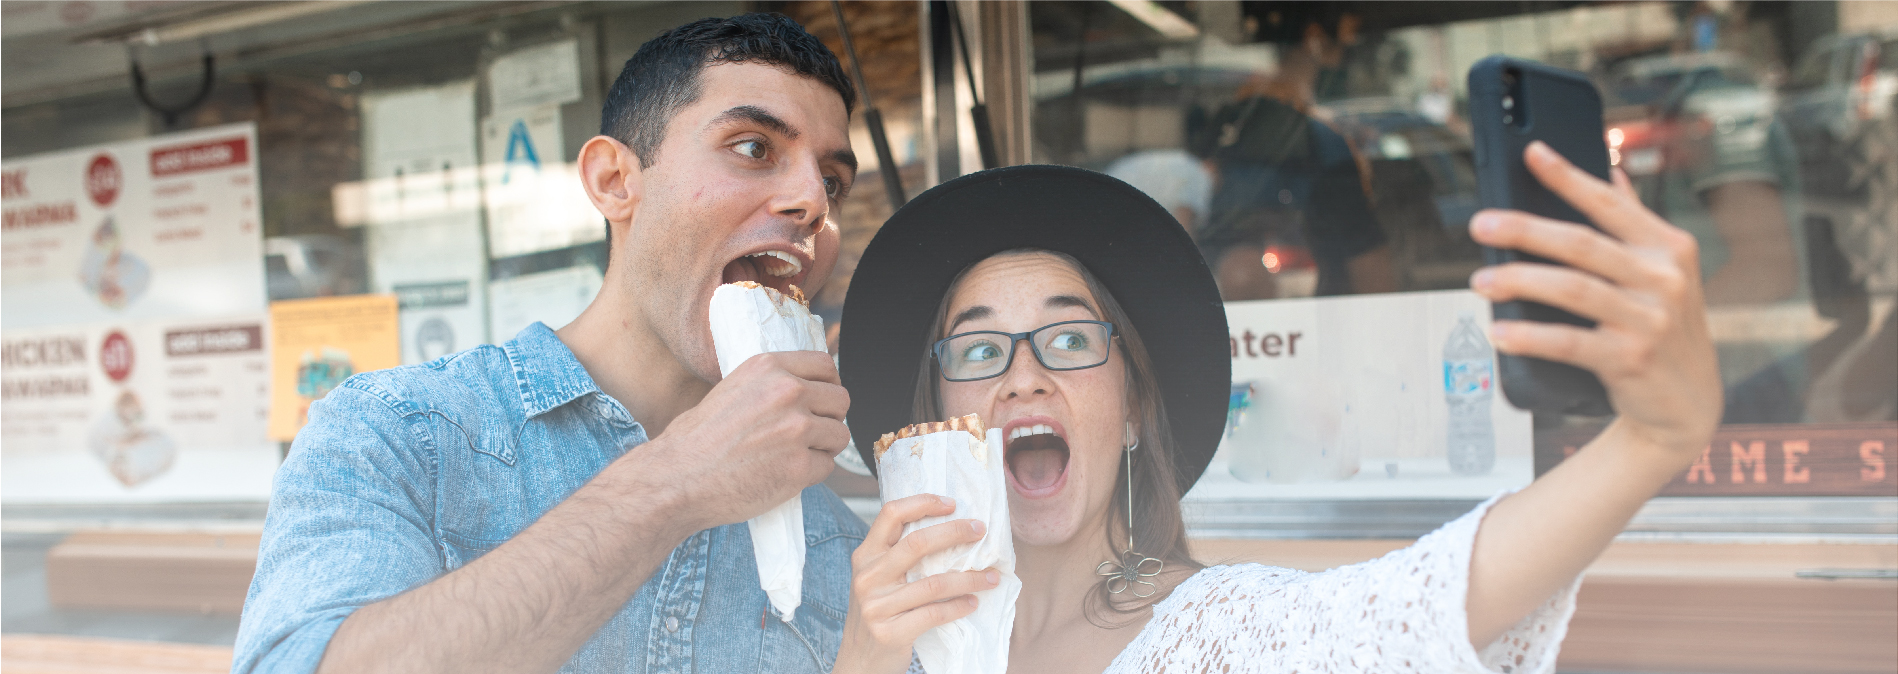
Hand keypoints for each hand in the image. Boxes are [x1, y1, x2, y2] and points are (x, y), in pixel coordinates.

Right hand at [641, 350, 849, 530]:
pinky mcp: (799, 467)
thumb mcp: (732, 389)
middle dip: (829, 418)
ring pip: (839, 435)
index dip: (828, 386)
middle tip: (810, 434)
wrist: (677, 478)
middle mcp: (787, 392)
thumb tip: (805, 389)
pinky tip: (785, 474)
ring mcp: (796, 430)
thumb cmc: (697, 440)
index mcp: (769, 368)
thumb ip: (770, 385)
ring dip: (823, 448)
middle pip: (841, 400)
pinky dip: (811, 474)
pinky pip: (826, 467)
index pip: (826, 366)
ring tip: (794, 456)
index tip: (821, 401)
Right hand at [834, 494, 999, 673]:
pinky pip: (934, 614)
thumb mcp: (876, 580)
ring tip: (991, 577)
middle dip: (955, 532)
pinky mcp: (890, 633)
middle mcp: (867, 577)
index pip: (891, 514)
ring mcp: (876, 606)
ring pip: (934, 583)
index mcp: (865, 556)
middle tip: (981, 531)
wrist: (859, 662)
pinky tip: (973, 603)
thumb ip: (897, 557)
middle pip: (917, 543)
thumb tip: (949, 530)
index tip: (953, 504)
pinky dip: (959, 607)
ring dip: (970, 579)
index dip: (923, 503)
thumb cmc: (878, 614)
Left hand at [1469, 141, 1721, 460]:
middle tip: (1480, 225)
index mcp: (1668, 247)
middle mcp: (1664, 278)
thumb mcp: (1664, 271)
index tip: (1531, 153)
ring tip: (1480, 282)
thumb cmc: (1665, 325)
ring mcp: (1651, 320)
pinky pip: (1570, 343)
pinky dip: (1530, 336)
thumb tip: (1610, 170)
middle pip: (1581, 244)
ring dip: (1520, 282)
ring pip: (1573, 290)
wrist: (1690, 401)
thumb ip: (1634, 222)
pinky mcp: (1632, 358)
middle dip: (1525, 230)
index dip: (1569, 177)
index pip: (1609, 204)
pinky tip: (1500, 333)